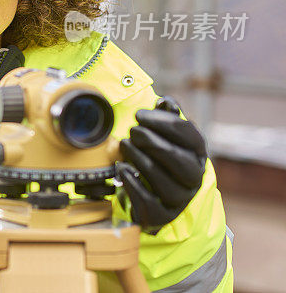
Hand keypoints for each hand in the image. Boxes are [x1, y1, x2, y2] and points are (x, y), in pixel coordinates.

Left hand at [116, 96, 206, 230]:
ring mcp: (180, 199)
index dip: (163, 122)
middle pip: (178, 159)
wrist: (156, 200)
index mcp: (197, 154)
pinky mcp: (162, 216)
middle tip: (132, 131)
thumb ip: (165, 120)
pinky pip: (149, 202)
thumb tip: (165, 102)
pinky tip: (122, 169)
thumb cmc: (158, 161)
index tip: (139, 115)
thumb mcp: (164, 139)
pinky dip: (133, 184)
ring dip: (140, 160)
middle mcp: (194, 178)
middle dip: (151, 141)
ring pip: (164, 181)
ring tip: (124, 146)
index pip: (189, 135)